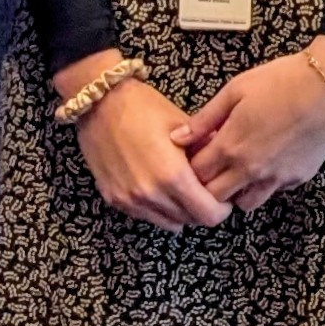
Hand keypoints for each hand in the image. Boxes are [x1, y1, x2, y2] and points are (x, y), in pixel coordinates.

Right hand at [73, 72, 229, 231]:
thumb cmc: (143, 107)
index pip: (208, 215)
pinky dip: (159, 209)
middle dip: (202, 209)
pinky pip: (146, 216)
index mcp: (172, 176)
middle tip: (205, 190)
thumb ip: (207, 149)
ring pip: (169, 223)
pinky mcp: (113, 199)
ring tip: (182, 189)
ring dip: (181, 211)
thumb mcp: (183, 123)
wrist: (99, 102)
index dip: (221, 208)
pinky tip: (160, 187)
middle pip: (190, 221)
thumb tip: (225, 164)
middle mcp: (150, 195)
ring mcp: (129, 200)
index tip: (223, 196)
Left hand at [178, 37, 324, 213]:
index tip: (192, 157)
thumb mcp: (235, 90)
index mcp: (231, 146)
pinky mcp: (297, 178)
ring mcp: (276, 178)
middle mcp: (251, 169)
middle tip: (210, 168)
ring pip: (244, 204)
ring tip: (237, 170)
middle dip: (206, 187)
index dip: (188, 169)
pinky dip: (263, 184)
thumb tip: (177, 137)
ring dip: (235, 192)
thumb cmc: (280, 80)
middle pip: (215, 198)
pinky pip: (272, 192)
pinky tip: (265, 162)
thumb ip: (204, 118)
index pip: (195, 176)